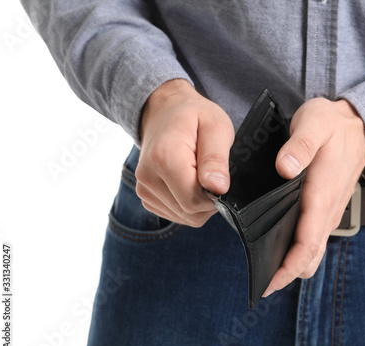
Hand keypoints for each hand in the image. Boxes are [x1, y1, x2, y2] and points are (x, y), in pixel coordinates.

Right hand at [135, 79, 234, 226]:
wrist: (164, 110)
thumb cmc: (193, 116)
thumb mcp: (215, 127)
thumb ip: (216, 159)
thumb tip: (218, 188)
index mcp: (164, 157)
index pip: (194, 200)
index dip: (214, 195)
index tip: (219, 176)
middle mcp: (148, 176)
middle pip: (190, 211)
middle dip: (208, 199)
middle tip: (211, 172)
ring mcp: (144, 189)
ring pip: (184, 216)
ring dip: (199, 202)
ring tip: (198, 172)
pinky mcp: (147, 197)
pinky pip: (176, 214)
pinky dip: (188, 204)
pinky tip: (189, 181)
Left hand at [263, 98, 364, 296]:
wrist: (359, 125)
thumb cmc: (333, 125)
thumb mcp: (315, 123)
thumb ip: (300, 145)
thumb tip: (284, 167)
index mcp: (322, 193)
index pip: (307, 242)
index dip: (288, 266)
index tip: (268, 281)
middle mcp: (328, 209)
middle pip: (311, 255)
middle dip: (288, 272)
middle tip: (261, 280)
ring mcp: (329, 211)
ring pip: (313, 249)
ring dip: (293, 262)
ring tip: (266, 266)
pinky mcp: (327, 208)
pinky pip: (314, 237)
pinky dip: (299, 249)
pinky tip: (279, 244)